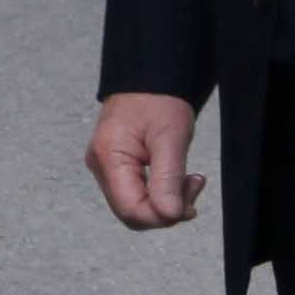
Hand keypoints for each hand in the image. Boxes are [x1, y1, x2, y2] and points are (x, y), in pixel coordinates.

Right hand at [87, 91, 202, 231]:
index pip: (131, 210)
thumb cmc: (158, 98)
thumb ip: (168, 179)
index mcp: (109, 158)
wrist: (149, 77)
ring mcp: (106, 167)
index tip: (189, 204)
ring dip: (166, 201)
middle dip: (166, 210)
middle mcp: (101, 167)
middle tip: (193, 186)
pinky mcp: (116, 166)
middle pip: (131, 212)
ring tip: (190, 180)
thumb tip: (169, 215)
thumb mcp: (170, 137)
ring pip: (135, 205)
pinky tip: (177, 179)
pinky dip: (160, 192)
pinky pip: (137, 192)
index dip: (161, 216)